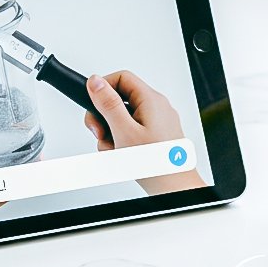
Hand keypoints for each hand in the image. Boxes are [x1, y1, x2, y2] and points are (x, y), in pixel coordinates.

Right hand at [84, 71, 205, 195]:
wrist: (175, 189)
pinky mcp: (156, 136)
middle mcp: (157, 108)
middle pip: (120, 100)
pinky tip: (123, 156)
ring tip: (115, 150)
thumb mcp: (124, 131)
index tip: (92, 104)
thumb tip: (95, 81)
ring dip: (112, 134)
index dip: (103, 88)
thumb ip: (108, 104)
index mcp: (151, 100)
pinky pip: (132, 132)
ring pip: (123, 119)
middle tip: (100, 133)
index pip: (121, 77)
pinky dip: (123, 143)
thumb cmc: (156, 163)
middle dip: (105, 117)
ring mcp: (158, 123)